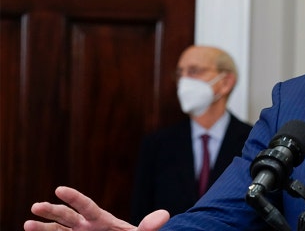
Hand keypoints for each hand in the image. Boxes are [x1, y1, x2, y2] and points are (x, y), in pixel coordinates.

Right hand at [23, 186, 169, 230]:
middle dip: (51, 211)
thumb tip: (165, 215)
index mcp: (102, 220)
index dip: (74, 197)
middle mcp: (86, 226)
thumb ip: (150, 227)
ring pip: (57, 230)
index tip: (59, 189)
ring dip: (43, 227)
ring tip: (27, 224)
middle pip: (67, 216)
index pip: (87, 206)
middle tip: (35, 206)